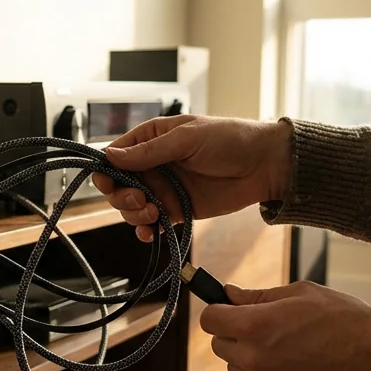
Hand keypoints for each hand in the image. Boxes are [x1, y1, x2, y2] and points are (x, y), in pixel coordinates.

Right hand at [91, 115, 292, 241]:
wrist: (264, 165)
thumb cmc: (230, 139)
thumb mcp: (187, 138)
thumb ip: (150, 151)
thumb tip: (112, 156)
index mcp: (152, 139)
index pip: (116, 154)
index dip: (107, 170)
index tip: (107, 182)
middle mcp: (154, 164)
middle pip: (119, 184)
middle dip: (121, 195)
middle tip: (139, 199)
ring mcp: (164, 188)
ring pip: (132, 206)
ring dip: (134, 214)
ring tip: (153, 213)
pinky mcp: (178, 209)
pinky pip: (152, 223)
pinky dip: (146, 230)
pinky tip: (151, 231)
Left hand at [198, 280, 370, 370]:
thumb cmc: (345, 320)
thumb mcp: (301, 294)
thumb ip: (259, 296)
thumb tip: (229, 293)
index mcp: (257, 326)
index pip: (209, 320)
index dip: (219, 309)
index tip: (231, 306)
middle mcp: (255, 358)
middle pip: (218, 344)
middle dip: (232, 331)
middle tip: (261, 322)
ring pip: (235, 366)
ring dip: (246, 353)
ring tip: (280, 342)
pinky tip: (290, 360)